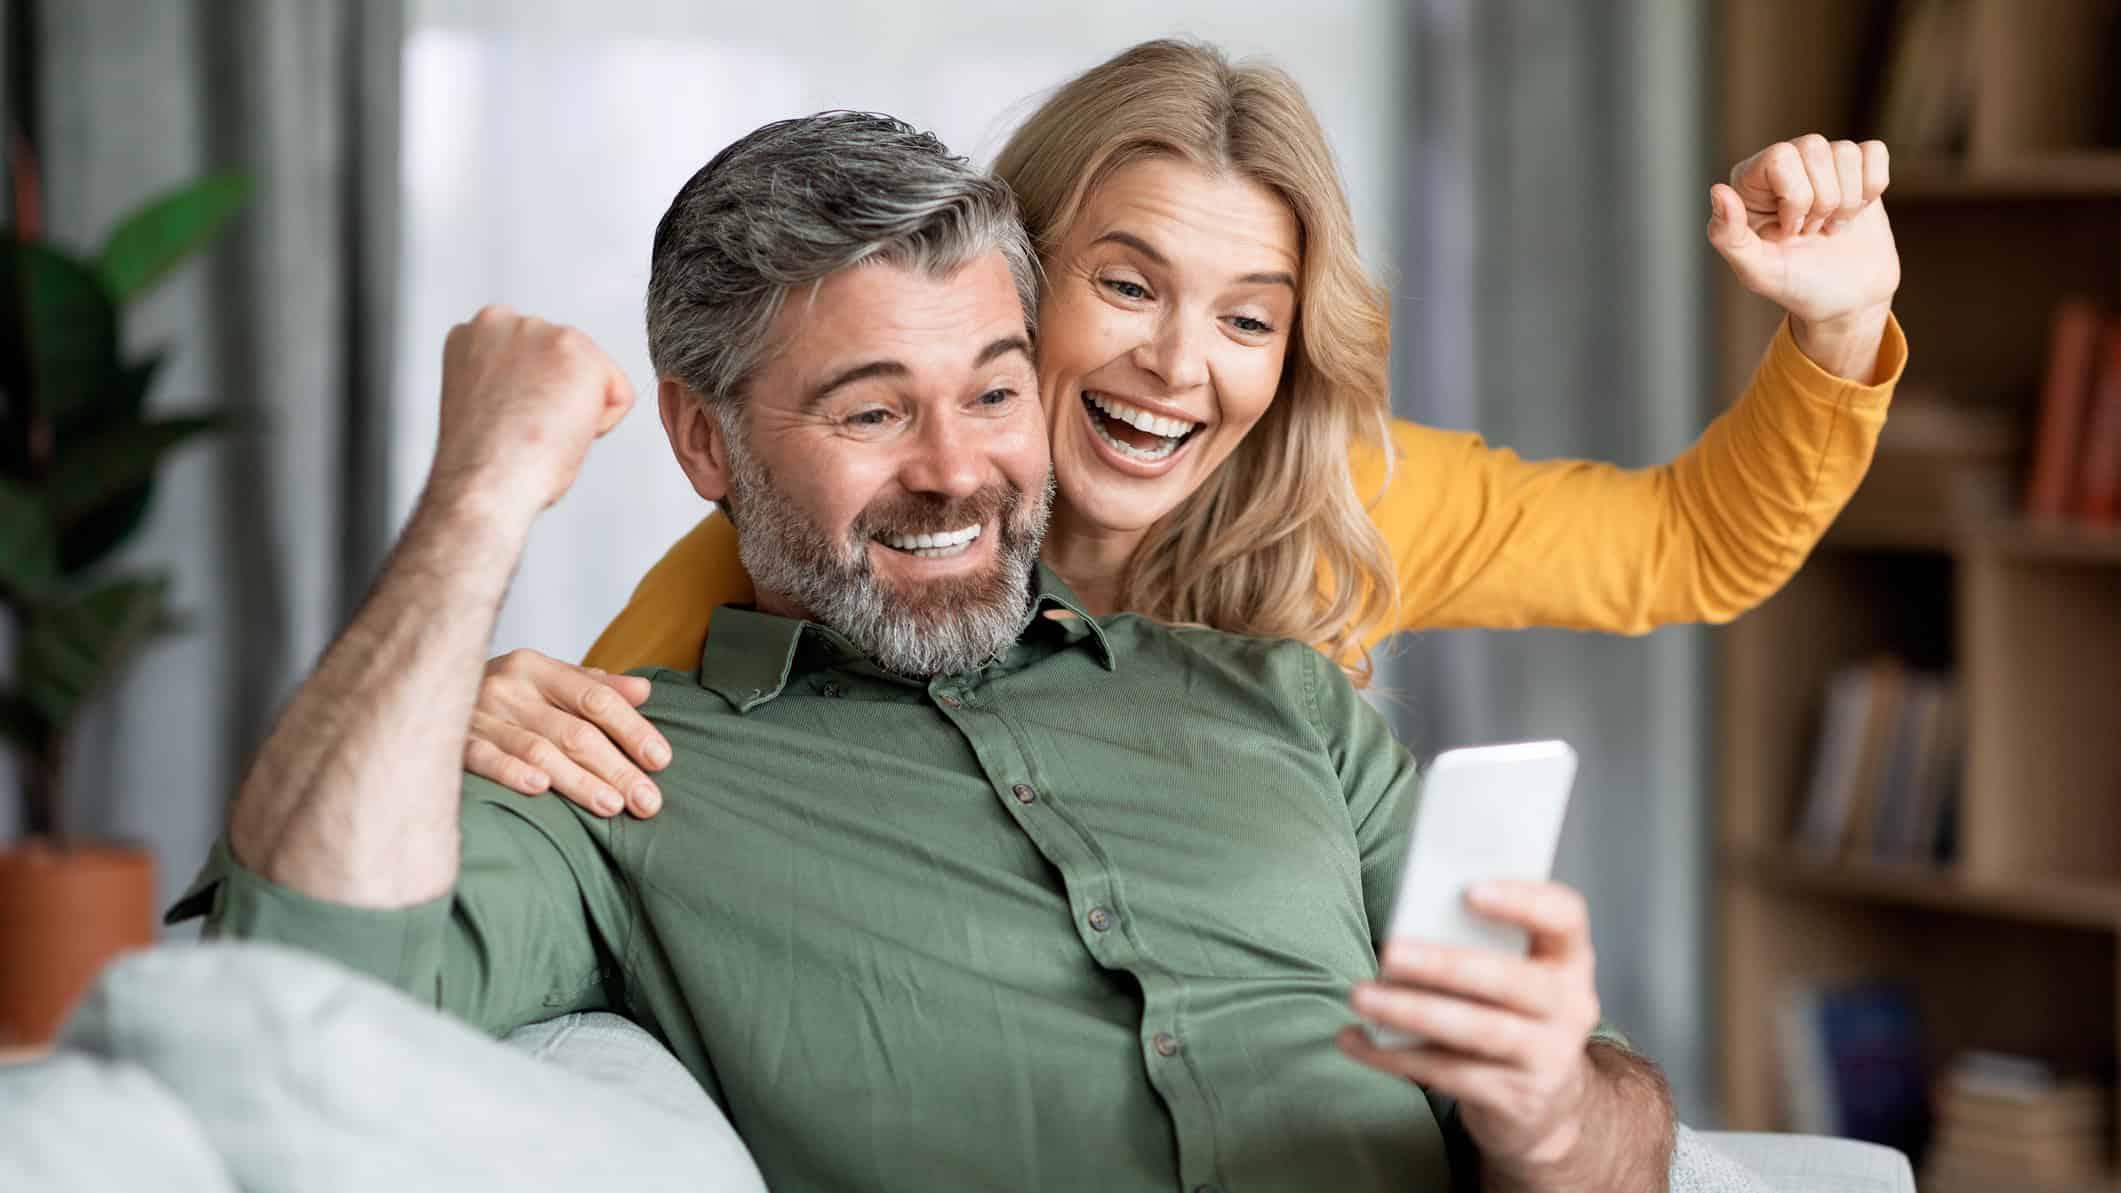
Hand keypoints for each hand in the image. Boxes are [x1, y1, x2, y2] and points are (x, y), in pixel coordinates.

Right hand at [426, 306, 635, 521]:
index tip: (510, 420)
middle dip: (560, 397)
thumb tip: (547, 383)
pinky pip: (620, 395)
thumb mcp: (487, 396)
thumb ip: (514, 374)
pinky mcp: (580, 353)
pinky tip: (565, 433)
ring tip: (543, 432)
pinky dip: (603, 423)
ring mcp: (545, 332)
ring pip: (594, 376)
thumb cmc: (484, 461)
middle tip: (529, 429)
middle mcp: (508, 320)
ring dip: (580, 408)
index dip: (532, 398)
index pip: (537, 358)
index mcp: (479, 331)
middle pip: (568, 361)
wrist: (484, 482)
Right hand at [466, 649, 671, 817]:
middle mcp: (508, 687)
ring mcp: (478, 715)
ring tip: (613, 806)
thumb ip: (595, 687)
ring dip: (579, 781)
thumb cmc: (501, 695)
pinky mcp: (451, 744)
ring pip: (539, 751)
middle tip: (648, 801)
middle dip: (617, 768)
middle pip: (575, 732)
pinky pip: (485, 759)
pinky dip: (511, 773)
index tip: (661, 760)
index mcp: (536, 667)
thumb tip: (645, 691)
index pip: (596, 699)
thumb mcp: (546, 680)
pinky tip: (540, 790)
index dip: (632, 730)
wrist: (418, 691)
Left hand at [1340, 880, 1602, 1175]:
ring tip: (1361, 996)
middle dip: (1444, 964)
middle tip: (1389, 951)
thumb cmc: (1511, 1011)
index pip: (1564, 917)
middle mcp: (1570, 1005)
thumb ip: (1477, 943)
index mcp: (1568, 958)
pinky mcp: (1519, 1100)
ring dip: (1410, 1011)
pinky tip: (1357, 1039)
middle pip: (1510, 979)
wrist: (1546, 1103)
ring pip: (1478, 1031)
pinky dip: (1395, 1056)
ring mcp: (1550, 1056)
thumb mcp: (1513, 971)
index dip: (1523, 900)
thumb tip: (1405, 927)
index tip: (1469, 890)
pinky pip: (1450, 1074)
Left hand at [1709, 135, 1899, 334]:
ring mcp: (1822, 164)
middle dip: (1822, 201)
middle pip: (1814, 147)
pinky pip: (1874, 151)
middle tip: (1812, 231)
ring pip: (1845, 152)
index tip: (1790, 231)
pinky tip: (1856, 212)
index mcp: (1750, 182)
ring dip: (1846, 201)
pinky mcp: (1858, 169)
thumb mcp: (1755, 270)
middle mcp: (1784, 164)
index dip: (1795, 197)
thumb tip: (1718, 190)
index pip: (1780, 157)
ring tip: (1830, 226)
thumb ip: (1728, 235)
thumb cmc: (1795, 284)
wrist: (1844, 300)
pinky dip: (1872, 188)